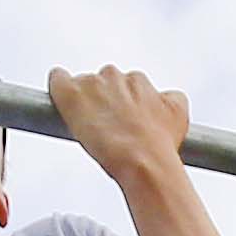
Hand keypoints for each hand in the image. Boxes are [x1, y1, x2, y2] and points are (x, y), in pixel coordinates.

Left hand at [46, 62, 189, 183]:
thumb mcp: (179, 115)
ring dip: (83, 102)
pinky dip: (56, 88)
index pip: (124, 85)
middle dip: (102, 101)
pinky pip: (57, 79)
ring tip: (88, 128)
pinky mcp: (69, 92)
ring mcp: (90, 84)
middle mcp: (114, 76)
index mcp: (138, 81)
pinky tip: (60, 104)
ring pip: (81, 86)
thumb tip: (167, 97)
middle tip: (106, 127)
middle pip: (102, 83)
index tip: (121, 120)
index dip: (122, 104)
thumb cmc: (160, 144)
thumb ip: (171, 99)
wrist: (144, 159)